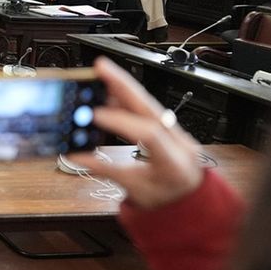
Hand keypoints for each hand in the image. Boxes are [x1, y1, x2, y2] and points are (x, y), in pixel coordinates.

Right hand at [66, 57, 204, 207]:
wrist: (192, 201)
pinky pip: (149, 108)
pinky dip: (129, 97)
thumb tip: (77, 155)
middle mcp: (179, 142)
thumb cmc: (167, 200)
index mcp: (173, 163)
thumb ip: (106, 170)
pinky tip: (113, 91)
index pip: (148, 134)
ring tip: (103, 73)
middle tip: (101, 67)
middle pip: (151, 106)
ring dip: (125, 86)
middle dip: (124, 84)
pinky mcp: (171, 127)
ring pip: (150, 103)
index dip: (120, 122)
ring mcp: (177, 132)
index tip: (95, 115)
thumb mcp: (136, 189)